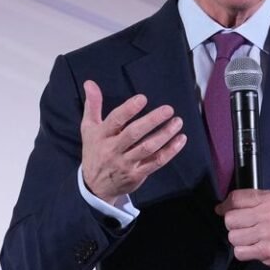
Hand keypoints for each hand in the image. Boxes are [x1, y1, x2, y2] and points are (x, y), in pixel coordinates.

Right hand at [80, 80, 186, 203]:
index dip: (129, 109)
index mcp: (102, 135)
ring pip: (148, 148)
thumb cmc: (94, 151)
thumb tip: (90, 82)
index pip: (115, 120)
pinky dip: (170, 151)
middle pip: (134, 134)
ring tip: (177, 122)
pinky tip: (180, 139)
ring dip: (165, 134)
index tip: (143, 98)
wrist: (95, 186)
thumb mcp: (89, 129)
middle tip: (168, 109)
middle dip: (152, 121)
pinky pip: (156, 161)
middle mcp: (113, 149)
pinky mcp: (137, 174)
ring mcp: (126, 163)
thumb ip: (93, 105)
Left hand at [215, 189, 269, 268]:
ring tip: (250, 239)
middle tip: (242, 227)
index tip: (222, 210)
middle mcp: (268, 214)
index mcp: (268, 199)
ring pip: (233, 237)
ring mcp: (267, 233)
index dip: (225, 206)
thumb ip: (250, 200)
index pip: (236, 198)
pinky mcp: (266, 250)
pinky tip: (253, 248)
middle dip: (232, 225)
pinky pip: (239, 252)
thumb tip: (221, 207)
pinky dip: (243, 252)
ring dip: (238, 240)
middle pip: (230, 219)